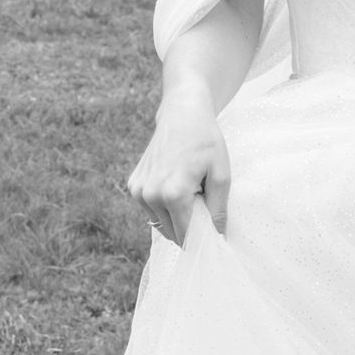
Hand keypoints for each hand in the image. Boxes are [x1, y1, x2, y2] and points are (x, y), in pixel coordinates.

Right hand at [127, 82, 230, 242]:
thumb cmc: (206, 142)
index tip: (215, 238)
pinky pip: (151, 210)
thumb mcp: (221, 176)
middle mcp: (150, 195)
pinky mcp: (133, 185)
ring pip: (160, 224)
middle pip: (172, 234)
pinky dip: (164, 206)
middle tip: (204, 206)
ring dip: (176, 218)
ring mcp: (138, 191)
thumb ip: (218, 210)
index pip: (187, 236)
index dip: (202, 240)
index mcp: (173, 194)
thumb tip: (217, 237)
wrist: (182, 114)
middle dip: (190, 228)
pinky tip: (176, 185)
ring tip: (190, 192)